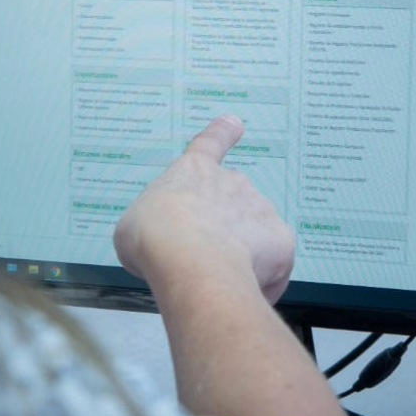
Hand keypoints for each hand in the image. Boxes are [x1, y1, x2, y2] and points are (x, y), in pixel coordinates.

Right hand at [113, 115, 295, 304]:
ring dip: (240, 257)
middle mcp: (233, 183)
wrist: (190, 261)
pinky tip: (237, 290)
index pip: (209, 144)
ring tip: (215, 278)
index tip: (233, 125)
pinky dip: (261, 283)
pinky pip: (273, 267)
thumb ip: (156, 226)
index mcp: (194, 172)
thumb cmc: (155, 238)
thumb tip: (164, 244)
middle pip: (232, 203)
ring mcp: (261, 209)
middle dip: (222, 228)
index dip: (221, 133)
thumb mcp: (134, 226)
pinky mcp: (281, 242)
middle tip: (200, 257)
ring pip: (253, 237)